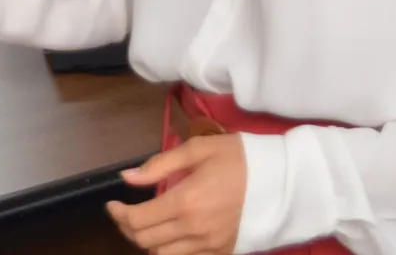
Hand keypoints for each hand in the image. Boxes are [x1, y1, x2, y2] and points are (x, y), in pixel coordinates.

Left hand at [107, 135, 248, 254]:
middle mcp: (194, 230)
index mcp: (185, 202)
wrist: (283, 181)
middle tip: (124, 213)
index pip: (137, 220)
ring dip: (147, 242)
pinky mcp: (222, 252)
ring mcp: (209, 245)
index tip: (112, 204)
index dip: (118, 214)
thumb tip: (127, 178)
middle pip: (144, 241)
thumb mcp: (198, 149)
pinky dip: (170, 249)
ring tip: (144, 225)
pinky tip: (169, 234)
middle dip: (127, 227)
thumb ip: (159, 166)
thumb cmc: (240, 159)